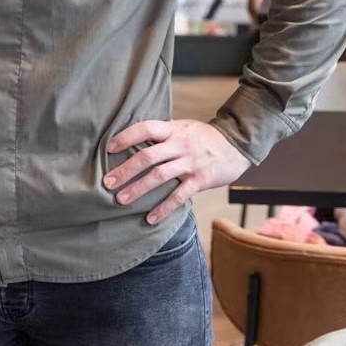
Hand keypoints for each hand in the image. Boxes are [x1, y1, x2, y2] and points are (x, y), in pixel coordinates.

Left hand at [104, 120, 251, 224]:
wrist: (238, 144)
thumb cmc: (205, 136)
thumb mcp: (183, 127)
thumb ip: (163, 133)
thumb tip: (134, 140)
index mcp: (173, 130)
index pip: (145, 129)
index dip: (126, 137)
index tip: (109, 148)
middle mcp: (180, 145)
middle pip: (148, 157)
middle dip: (126, 170)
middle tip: (107, 182)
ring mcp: (190, 163)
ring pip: (159, 176)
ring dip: (138, 189)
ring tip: (121, 200)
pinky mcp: (200, 180)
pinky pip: (179, 196)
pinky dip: (164, 208)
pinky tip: (150, 218)